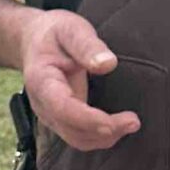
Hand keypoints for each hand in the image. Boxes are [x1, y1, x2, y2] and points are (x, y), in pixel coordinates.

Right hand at [20, 9, 139, 152]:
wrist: (35, 41)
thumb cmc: (55, 33)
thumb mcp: (71, 29)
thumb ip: (87, 45)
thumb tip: (108, 64)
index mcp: (41, 81)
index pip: (62, 108)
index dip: (87, 120)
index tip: (112, 124)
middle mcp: (43, 105)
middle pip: (72, 130)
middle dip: (103, 131)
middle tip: (134, 121)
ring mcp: (51, 115)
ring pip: (77, 139)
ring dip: (104, 138)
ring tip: (131, 123)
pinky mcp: (62, 120)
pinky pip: (80, 137)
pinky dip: (101, 136)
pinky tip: (119, 125)